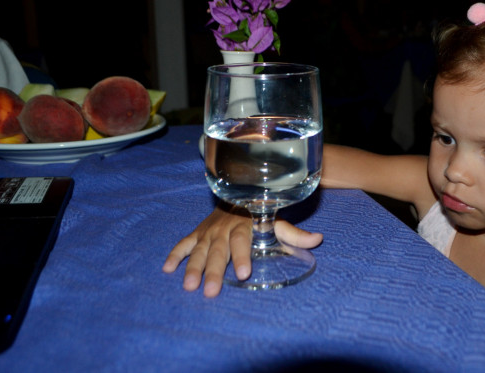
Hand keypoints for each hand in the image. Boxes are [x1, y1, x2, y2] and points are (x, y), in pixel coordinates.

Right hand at [162, 205, 322, 296]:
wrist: (238, 193)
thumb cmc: (260, 215)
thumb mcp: (277, 222)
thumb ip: (293, 234)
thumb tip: (317, 239)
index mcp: (246, 226)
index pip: (243, 242)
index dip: (242, 256)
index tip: (242, 273)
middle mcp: (225, 229)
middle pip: (218, 251)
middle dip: (213, 271)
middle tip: (210, 291)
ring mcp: (209, 231)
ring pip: (199, 250)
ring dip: (192, 267)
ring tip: (188, 286)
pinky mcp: (197, 233)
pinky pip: (184, 243)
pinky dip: (175, 254)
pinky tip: (167, 269)